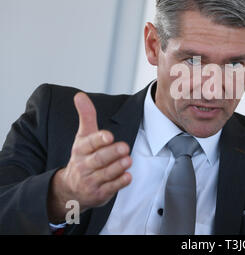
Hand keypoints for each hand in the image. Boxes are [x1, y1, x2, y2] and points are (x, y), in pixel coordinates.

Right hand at [47, 92, 132, 222]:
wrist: (70, 189)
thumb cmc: (82, 157)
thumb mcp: (82, 137)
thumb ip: (86, 116)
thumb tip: (80, 95)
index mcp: (80, 149)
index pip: (89, 143)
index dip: (99, 139)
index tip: (109, 135)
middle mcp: (84, 166)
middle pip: (98, 159)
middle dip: (111, 153)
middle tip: (125, 147)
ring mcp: (91, 181)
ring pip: (105, 174)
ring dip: (117, 167)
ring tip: (128, 160)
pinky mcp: (100, 194)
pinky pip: (110, 189)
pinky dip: (119, 183)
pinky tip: (128, 177)